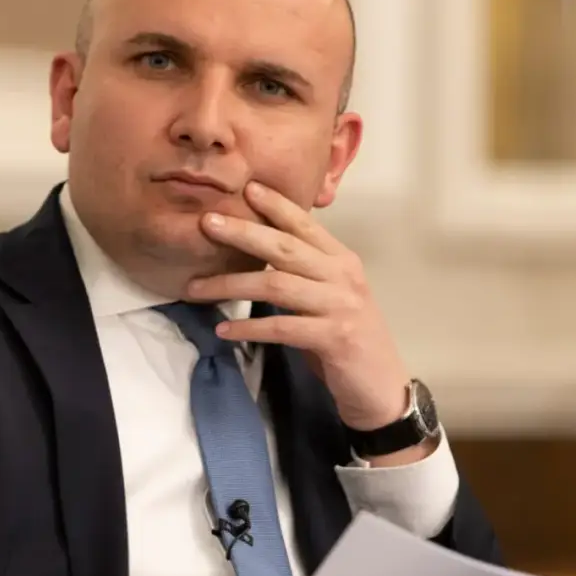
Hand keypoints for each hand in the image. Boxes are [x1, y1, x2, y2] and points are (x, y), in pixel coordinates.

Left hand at [187, 181, 411, 434]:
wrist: (381, 387)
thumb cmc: (347, 338)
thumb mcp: (329, 296)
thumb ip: (302, 273)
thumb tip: (255, 253)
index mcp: (341, 259)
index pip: (305, 224)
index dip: (276, 204)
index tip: (246, 188)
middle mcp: (343, 275)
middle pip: (285, 247)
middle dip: (243, 232)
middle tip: (207, 223)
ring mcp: (341, 305)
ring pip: (277, 285)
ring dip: (231, 285)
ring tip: (195, 288)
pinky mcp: (335, 337)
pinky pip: (282, 327)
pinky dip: (249, 328)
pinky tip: (224, 331)